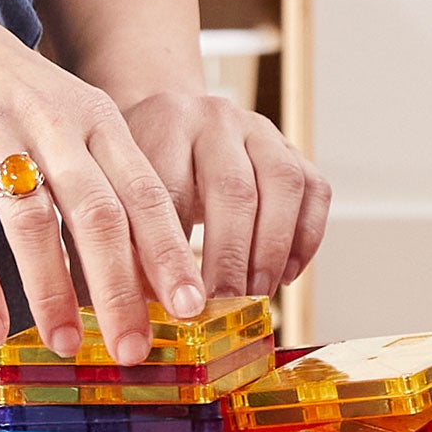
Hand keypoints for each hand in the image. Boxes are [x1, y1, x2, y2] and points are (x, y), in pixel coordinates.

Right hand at [0, 0, 203, 359]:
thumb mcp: (57, 107)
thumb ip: (93, 168)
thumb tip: (133, 255)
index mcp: (92, 115)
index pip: (146, 194)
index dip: (170, 255)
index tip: (192, 309)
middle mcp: (51, 120)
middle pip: (101, 216)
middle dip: (123, 290)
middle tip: (134, 349)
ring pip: (35, 223)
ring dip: (53, 293)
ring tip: (63, 346)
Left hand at [118, 91, 330, 302]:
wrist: (169, 119)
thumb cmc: (140, 169)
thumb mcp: (116, 193)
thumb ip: (119, 245)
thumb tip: (133, 312)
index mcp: (163, 124)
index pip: (170, 192)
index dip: (176, 254)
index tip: (179, 304)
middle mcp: (215, 119)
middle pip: (233, 188)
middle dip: (231, 257)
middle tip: (224, 306)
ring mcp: (259, 129)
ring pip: (282, 184)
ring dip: (273, 249)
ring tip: (259, 294)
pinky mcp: (291, 148)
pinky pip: (315, 190)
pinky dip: (306, 238)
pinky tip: (286, 274)